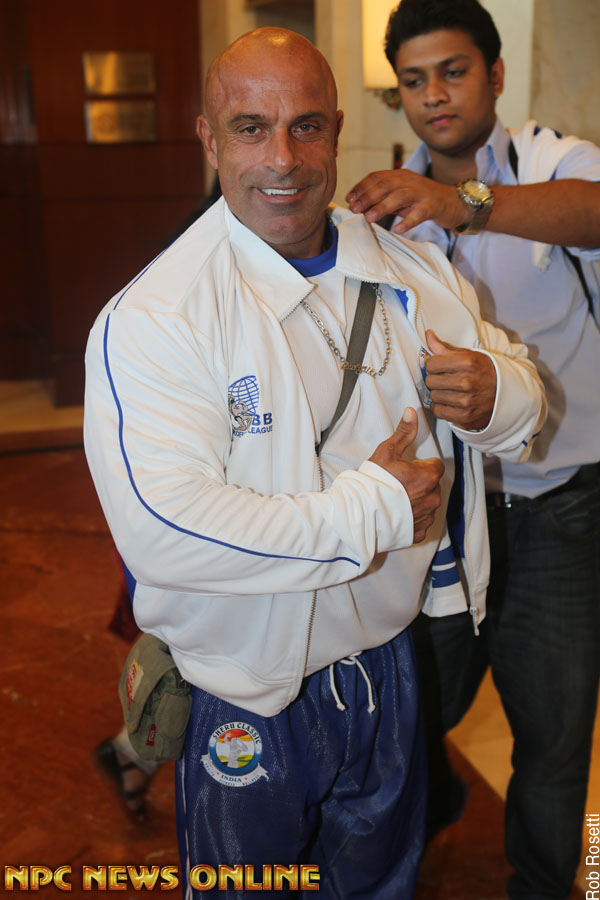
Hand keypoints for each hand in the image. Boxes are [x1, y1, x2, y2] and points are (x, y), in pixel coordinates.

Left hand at [346, 169, 468, 233]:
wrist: (454, 202)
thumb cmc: (423, 201)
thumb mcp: (401, 198)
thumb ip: (383, 200)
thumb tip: (360, 206)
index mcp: (400, 176)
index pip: (377, 177)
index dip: (362, 187)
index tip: (350, 199)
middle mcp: (410, 180)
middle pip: (385, 185)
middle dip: (368, 196)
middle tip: (355, 209)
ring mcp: (422, 192)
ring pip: (400, 196)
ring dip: (383, 207)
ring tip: (370, 218)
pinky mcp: (433, 205)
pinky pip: (419, 213)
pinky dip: (408, 221)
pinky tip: (397, 229)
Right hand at [369, 407, 443, 543]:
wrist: (359, 513)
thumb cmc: (372, 481)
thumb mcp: (387, 451)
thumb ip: (404, 432)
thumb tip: (412, 411)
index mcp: (429, 476)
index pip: (435, 465)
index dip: (419, 465)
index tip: (405, 468)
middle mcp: (433, 497)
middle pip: (432, 485)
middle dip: (419, 483)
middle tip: (397, 484)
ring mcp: (427, 516)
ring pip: (428, 503)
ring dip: (417, 500)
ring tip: (395, 499)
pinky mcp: (420, 532)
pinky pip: (421, 521)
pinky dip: (412, 517)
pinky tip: (396, 513)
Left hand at [425, 330, 496, 429]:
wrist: (507, 395)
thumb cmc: (485, 373)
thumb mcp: (469, 356)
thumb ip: (445, 348)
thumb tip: (427, 335)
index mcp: (468, 362)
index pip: (431, 363)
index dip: (433, 365)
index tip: (439, 367)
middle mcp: (467, 382)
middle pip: (430, 381)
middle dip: (435, 380)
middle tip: (445, 380)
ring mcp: (466, 401)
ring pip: (433, 396)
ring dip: (438, 394)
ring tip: (449, 391)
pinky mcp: (465, 417)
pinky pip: (438, 411)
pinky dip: (441, 407)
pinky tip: (450, 403)